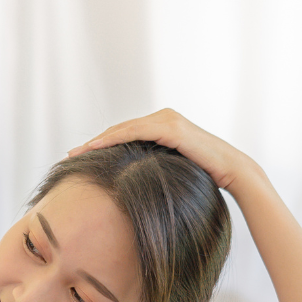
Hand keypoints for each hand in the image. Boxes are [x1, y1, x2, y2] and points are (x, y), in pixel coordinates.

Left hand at [68, 109, 259, 193]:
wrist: (232, 171)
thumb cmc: (204, 175)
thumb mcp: (171, 169)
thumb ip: (153, 167)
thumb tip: (130, 184)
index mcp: (162, 125)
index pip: (124, 134)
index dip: (101, 145)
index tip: (79, 157)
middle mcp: (163, 117)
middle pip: (119, 130)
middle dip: (93, 143)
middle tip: (70, 156)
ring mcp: (166, 120)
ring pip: (123, 129)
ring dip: (98, 142)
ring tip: (77, 154)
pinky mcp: (170, 127)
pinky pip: (135, 132)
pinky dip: (114, 139)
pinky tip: (97, 149)